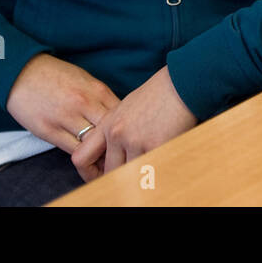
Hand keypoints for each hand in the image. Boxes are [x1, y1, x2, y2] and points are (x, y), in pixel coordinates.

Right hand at [5, 53, 119, 181]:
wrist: (20, 72)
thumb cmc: (55, 76)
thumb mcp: (84, 80)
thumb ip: (101, 99)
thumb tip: (118, 118)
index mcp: (96, 89)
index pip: (122, 116)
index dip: (127, 131)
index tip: (127, 141)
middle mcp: (84, 103)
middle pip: (111, 132)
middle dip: (117, 146)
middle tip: (119, 156)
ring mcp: (66, 117)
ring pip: (93, 145)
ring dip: (101, 156)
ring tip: (104, 163)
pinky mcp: (49, 130)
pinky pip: (74, 150)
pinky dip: (83, 157)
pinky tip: (87, 160)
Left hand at [78, 66, 196, 176]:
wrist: (180, 82)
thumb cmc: (158, 93)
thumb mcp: (127, 108)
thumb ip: (116, 130)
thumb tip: (115, 153)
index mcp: (108, 124)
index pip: (81, 157)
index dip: (89, 173)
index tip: (101, 176)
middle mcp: (117, 133)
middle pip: (108, 172)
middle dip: (118, 180)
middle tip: (130, 180)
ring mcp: (135, 140)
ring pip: (129, 175)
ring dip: (139, 177)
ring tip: (149, 171)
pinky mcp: (155, 146)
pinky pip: (150, 170)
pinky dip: (155, 172)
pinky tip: (162, 163)